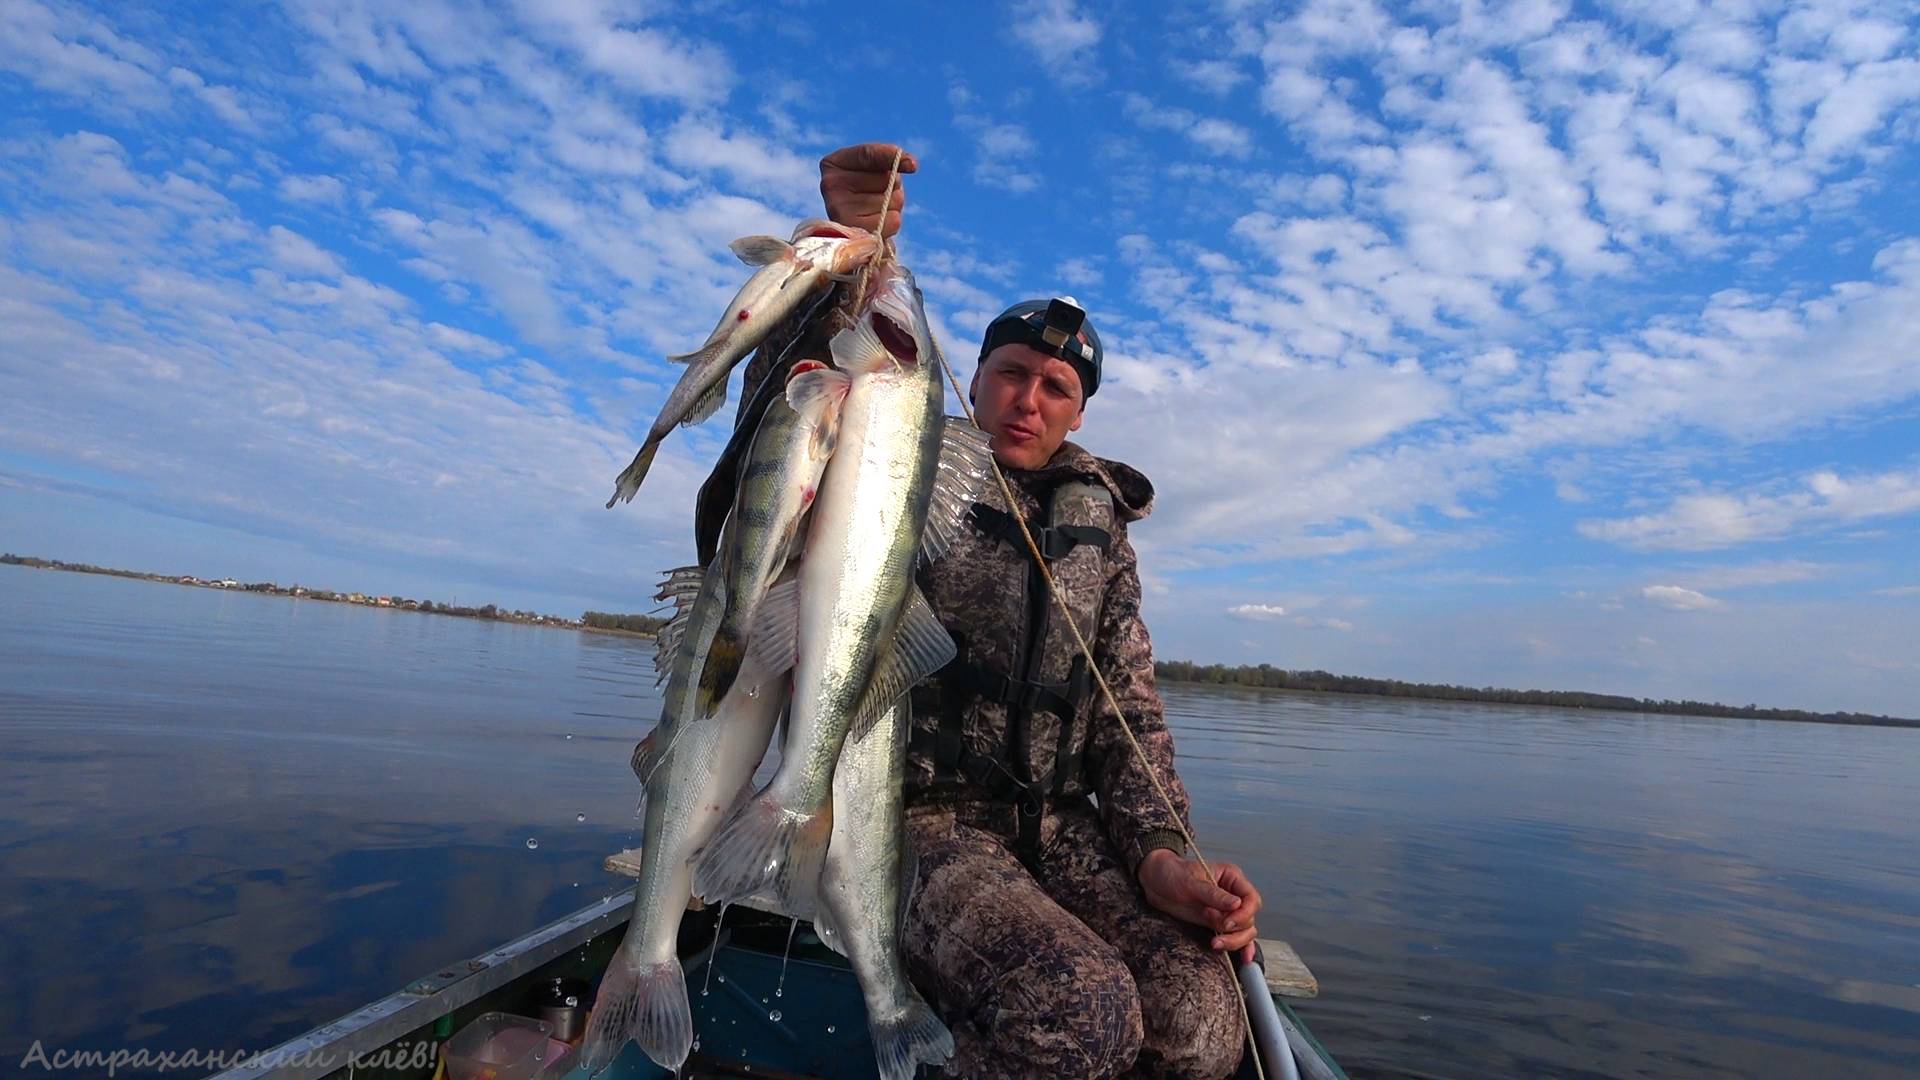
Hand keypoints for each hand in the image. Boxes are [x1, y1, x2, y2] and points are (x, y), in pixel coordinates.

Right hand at [819, 142, 917, 236]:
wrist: (855, 235)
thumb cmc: (866, 193)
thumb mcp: (873, 169)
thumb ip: (889, 159)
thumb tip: (912, 164)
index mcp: (833, 164)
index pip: (867, 154)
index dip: (891, 156)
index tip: (913, 165)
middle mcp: (829, 185)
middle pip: (885, 179)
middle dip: (892, 185)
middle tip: (879, 193)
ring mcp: (838, 210)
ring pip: (892, 200)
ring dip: (893, 204)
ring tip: (877, 209)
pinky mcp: (854, 233)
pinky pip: (893, 221)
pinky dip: (893, 221)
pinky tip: (878, 223)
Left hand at [1137, 849, 1262, 963]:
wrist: (1155, 882)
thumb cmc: (1172, 873)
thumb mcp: (1191, 881)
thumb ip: (1214, 894)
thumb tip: (1236, 904)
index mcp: (1231, 878)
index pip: (1251, 898)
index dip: (1244, 913)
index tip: (1228, 922)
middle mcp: (1232, 895)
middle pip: (1249, 918)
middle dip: (1236, 929)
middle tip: (1217, 929)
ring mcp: (1225, 910)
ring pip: (1244, 931)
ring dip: (1234, 940)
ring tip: (1215, 942)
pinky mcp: (1216, 923)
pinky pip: (1234, 936)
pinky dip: (1239, 947)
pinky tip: (1243, 958)